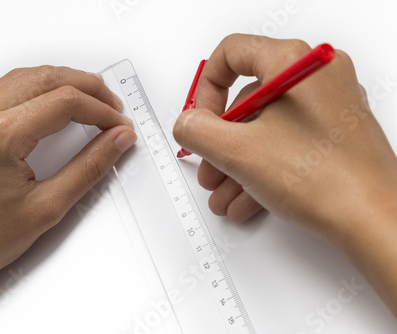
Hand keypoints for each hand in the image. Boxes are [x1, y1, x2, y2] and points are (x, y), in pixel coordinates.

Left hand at [0, 66, 135, 332]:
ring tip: (89, 99)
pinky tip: (52, 101)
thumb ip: (89, 167)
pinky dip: (37, 89)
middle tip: (112, 104)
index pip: (64, 102)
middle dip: (87, 87)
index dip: (100, 110)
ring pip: (24, 77)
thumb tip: (116, 140)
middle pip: (45, 78)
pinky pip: (5, 89)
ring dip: (62, 82)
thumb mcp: (47, 207)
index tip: (118, 125)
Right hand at [173, 34, 396, 313]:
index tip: (201, 121)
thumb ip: (197, 131)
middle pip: (247, 99)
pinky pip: (286, 143)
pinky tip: (246, 200)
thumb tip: (187, 124)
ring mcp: (329, 105)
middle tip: (209, 167)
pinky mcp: (335, 132)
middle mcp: (316, 76)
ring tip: (224, 194)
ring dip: (237, 163)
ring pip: (265, 127)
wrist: (373, 220)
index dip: (205, 89)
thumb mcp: (237, 152)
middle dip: (220, 142)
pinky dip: (262, 168)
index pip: (231, 54)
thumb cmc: (324, 179)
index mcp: (294, 63)